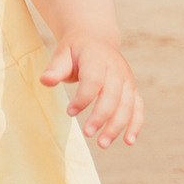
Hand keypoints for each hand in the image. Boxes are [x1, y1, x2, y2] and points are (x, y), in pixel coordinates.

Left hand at [40, 32, 144, 147]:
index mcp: (98, 58)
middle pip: (113, 96)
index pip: (94, 80)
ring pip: (127, 105)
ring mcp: (127, 80)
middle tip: (87, 133)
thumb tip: (45, 81)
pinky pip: (138, 108)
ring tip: (102, 144)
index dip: (84, 98)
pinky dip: (135, 124)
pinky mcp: (132, 89)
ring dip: (117, 126)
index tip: (70, 112)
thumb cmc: (75, 50)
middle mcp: (117, 69)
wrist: (96, 39)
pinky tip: (128, 141)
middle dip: (101, 116)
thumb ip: (55, 68)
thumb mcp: (62, 53)